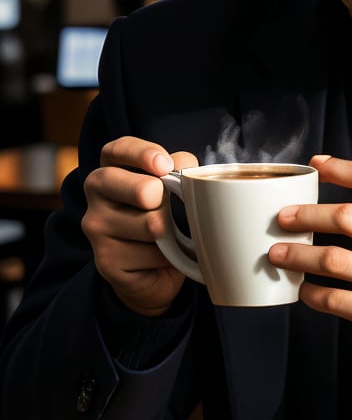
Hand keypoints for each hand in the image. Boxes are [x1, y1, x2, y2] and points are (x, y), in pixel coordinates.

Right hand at [82, 136, 197, 316]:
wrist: (154, 269)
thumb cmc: (164, 217)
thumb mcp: (173, 188)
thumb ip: (179, 170)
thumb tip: (186, 167)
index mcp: (111, 168)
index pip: (117, 150)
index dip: (142, 153)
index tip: (165, 165)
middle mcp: (96, 193)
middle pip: (136, 188)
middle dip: (159, 197)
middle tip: (167, 207)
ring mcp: (96, 227)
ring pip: (150, 225)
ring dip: (171, 233)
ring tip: (169, 237)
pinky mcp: (106, 260)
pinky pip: (152, 254)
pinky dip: (168, 258)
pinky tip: (163, 257)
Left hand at [269, 155, 351, 373]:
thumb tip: (325, 204)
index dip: (340, 168)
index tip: (315, 166)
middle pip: (345, 216)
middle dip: (306, 215)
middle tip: (282, 219)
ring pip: (332, 258)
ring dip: (297, 255)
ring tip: (277, 254)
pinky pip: (332, 298)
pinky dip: (310, 293)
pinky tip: (303, 290)